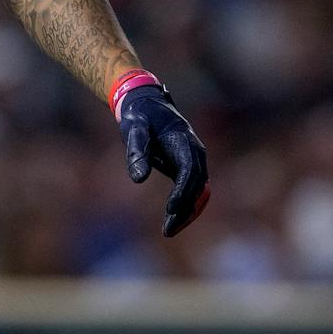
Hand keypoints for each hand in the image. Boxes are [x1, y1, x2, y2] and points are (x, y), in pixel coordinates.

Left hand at [118, 85, 209, 236]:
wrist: (146, 102)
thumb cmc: (138, 115)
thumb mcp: (133, 129)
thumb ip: (137, 151)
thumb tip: (139, 180)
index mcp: (184, 140)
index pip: (189, 170)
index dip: (183, 191)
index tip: (171, 210)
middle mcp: (195, 151)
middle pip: (197, 185)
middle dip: (185, 209)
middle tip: (167, 230)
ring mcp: (194, 160)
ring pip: (199, 191)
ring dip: (187, 212)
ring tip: (169, 230)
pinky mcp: (188, 167)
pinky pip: (193, 190)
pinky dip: (186, 206)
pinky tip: (172, 221)